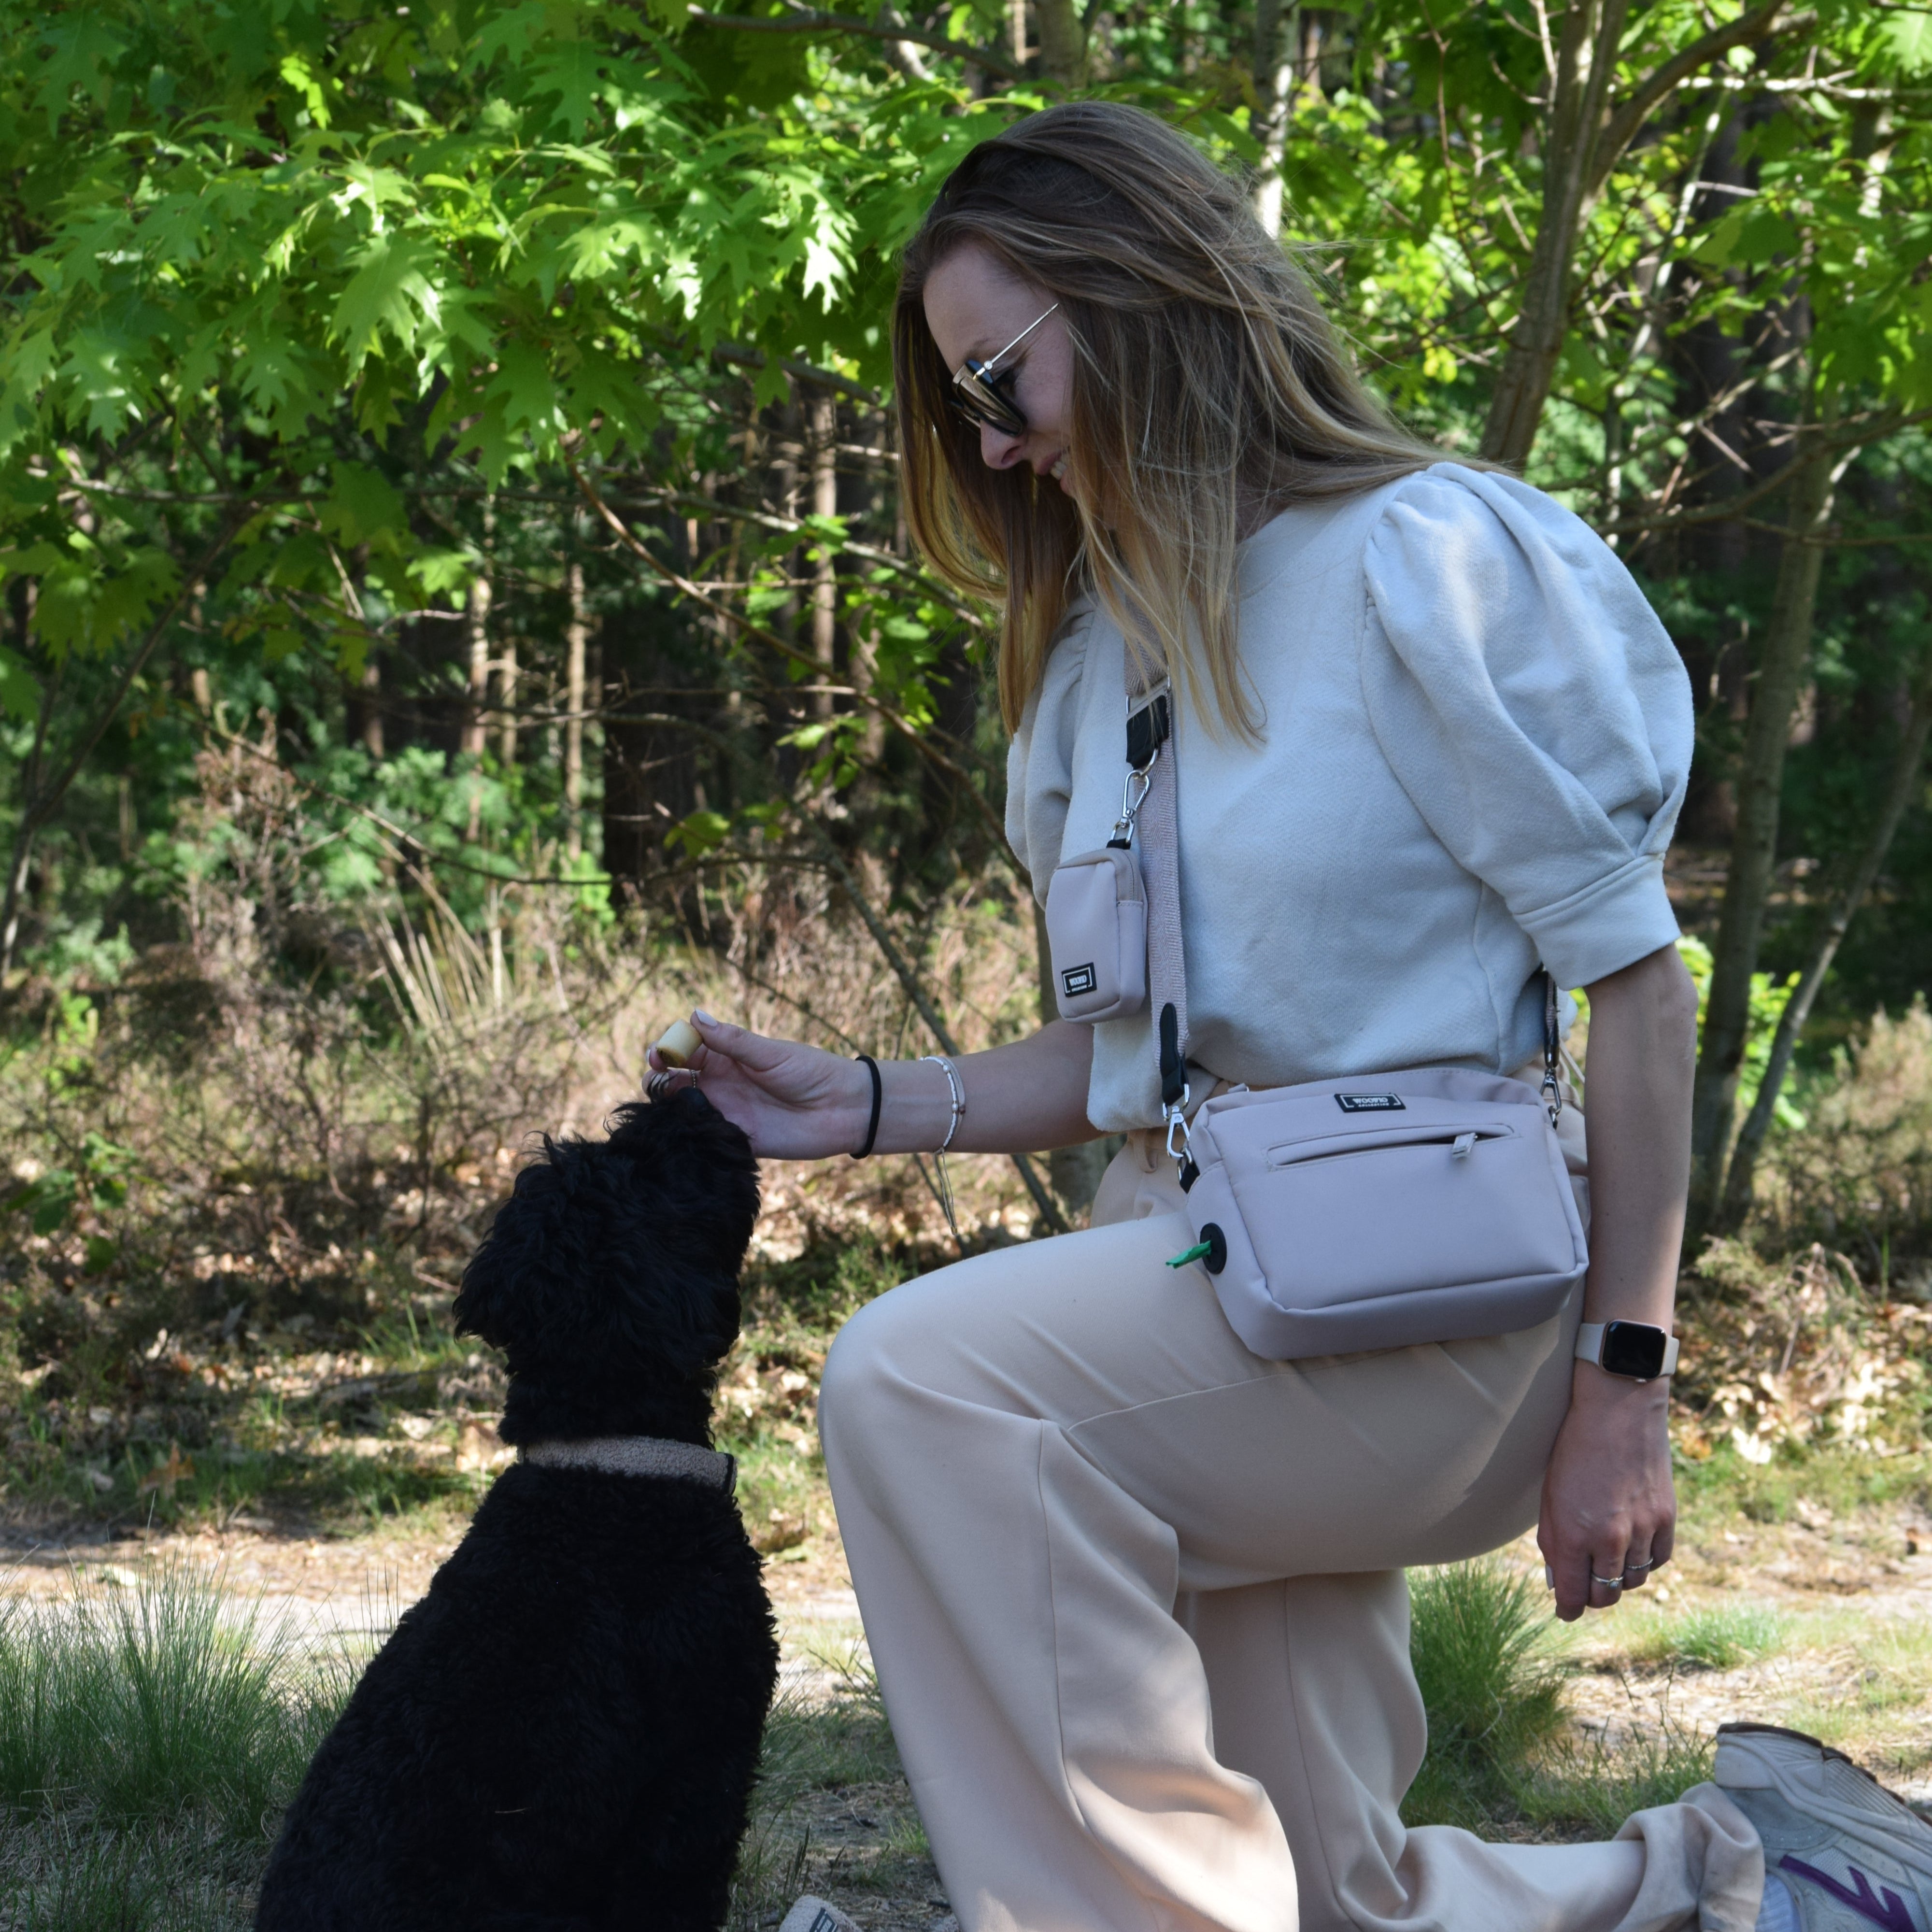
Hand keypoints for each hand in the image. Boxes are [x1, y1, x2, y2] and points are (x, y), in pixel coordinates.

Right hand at [645, 1012, 872, 1159]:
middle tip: (658, 1081)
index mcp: (726, 1057)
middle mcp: (721, 1084)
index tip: (657, 1054)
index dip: (667, 1050)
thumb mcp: (770, 1053)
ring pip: (683, 1111)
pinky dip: (689, 1135)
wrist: (843, 1109)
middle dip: (658, 1079)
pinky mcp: (735, 1140)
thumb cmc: (811, 1072)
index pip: (685, 1050)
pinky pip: (704, 1139)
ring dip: (668, 1108)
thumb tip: (694, 1015)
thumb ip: (732, 1040)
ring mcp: (725, 1113)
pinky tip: (684, 1131)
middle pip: (675, 1081)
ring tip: (667, 1105)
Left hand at [1536, 1364, 1674, 1621]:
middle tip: (1585, 1587)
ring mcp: (1643, 1529)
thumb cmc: (1574, 1449)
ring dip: (1619, 1578)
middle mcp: (1610, 1538)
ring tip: (1607, 1559)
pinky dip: (1645, 1561)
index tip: (1566, 1611)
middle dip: (1593, 1596)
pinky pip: (1658, 1560)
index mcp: (1574, 1533)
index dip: (1569, 1609)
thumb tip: (1560, 1581)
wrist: (1617, 1410)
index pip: (1575, 1595)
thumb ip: (1554, 1541)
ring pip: (1634, 1581)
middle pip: (1606, 1595)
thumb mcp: (1550, 1495)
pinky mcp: (1667, 1518)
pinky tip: (1633, 1546)